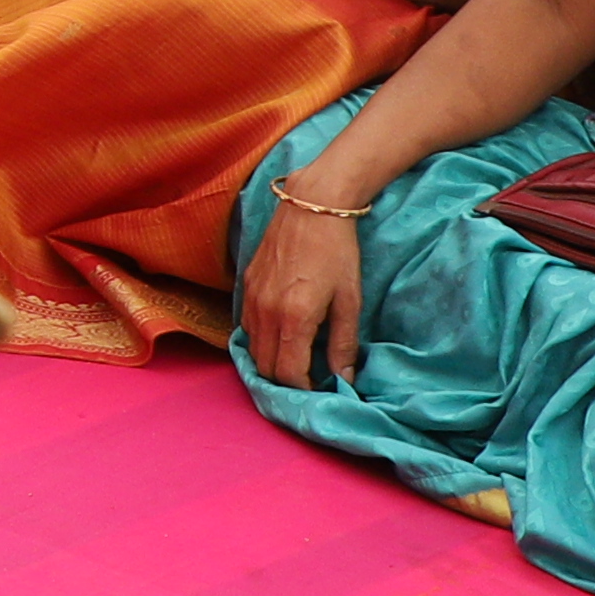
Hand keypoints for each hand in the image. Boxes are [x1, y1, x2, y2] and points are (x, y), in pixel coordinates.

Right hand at [235, 192, 370, 385]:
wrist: (312, 207)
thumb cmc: (338, 253)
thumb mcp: (349, 301)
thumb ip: (343, 344)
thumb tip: (344, 379)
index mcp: (294, 318)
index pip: (288, 373)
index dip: (303, 388)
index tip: (320, 387)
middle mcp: (265, 312)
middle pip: (264, 366)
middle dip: (285, 379)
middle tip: (309, 376)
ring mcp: (250, 298)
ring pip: (252, 347)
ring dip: (270, 359)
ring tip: (295, 356)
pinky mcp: (245, 285)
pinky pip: (246, 325)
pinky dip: (261, 338)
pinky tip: (281, 331)